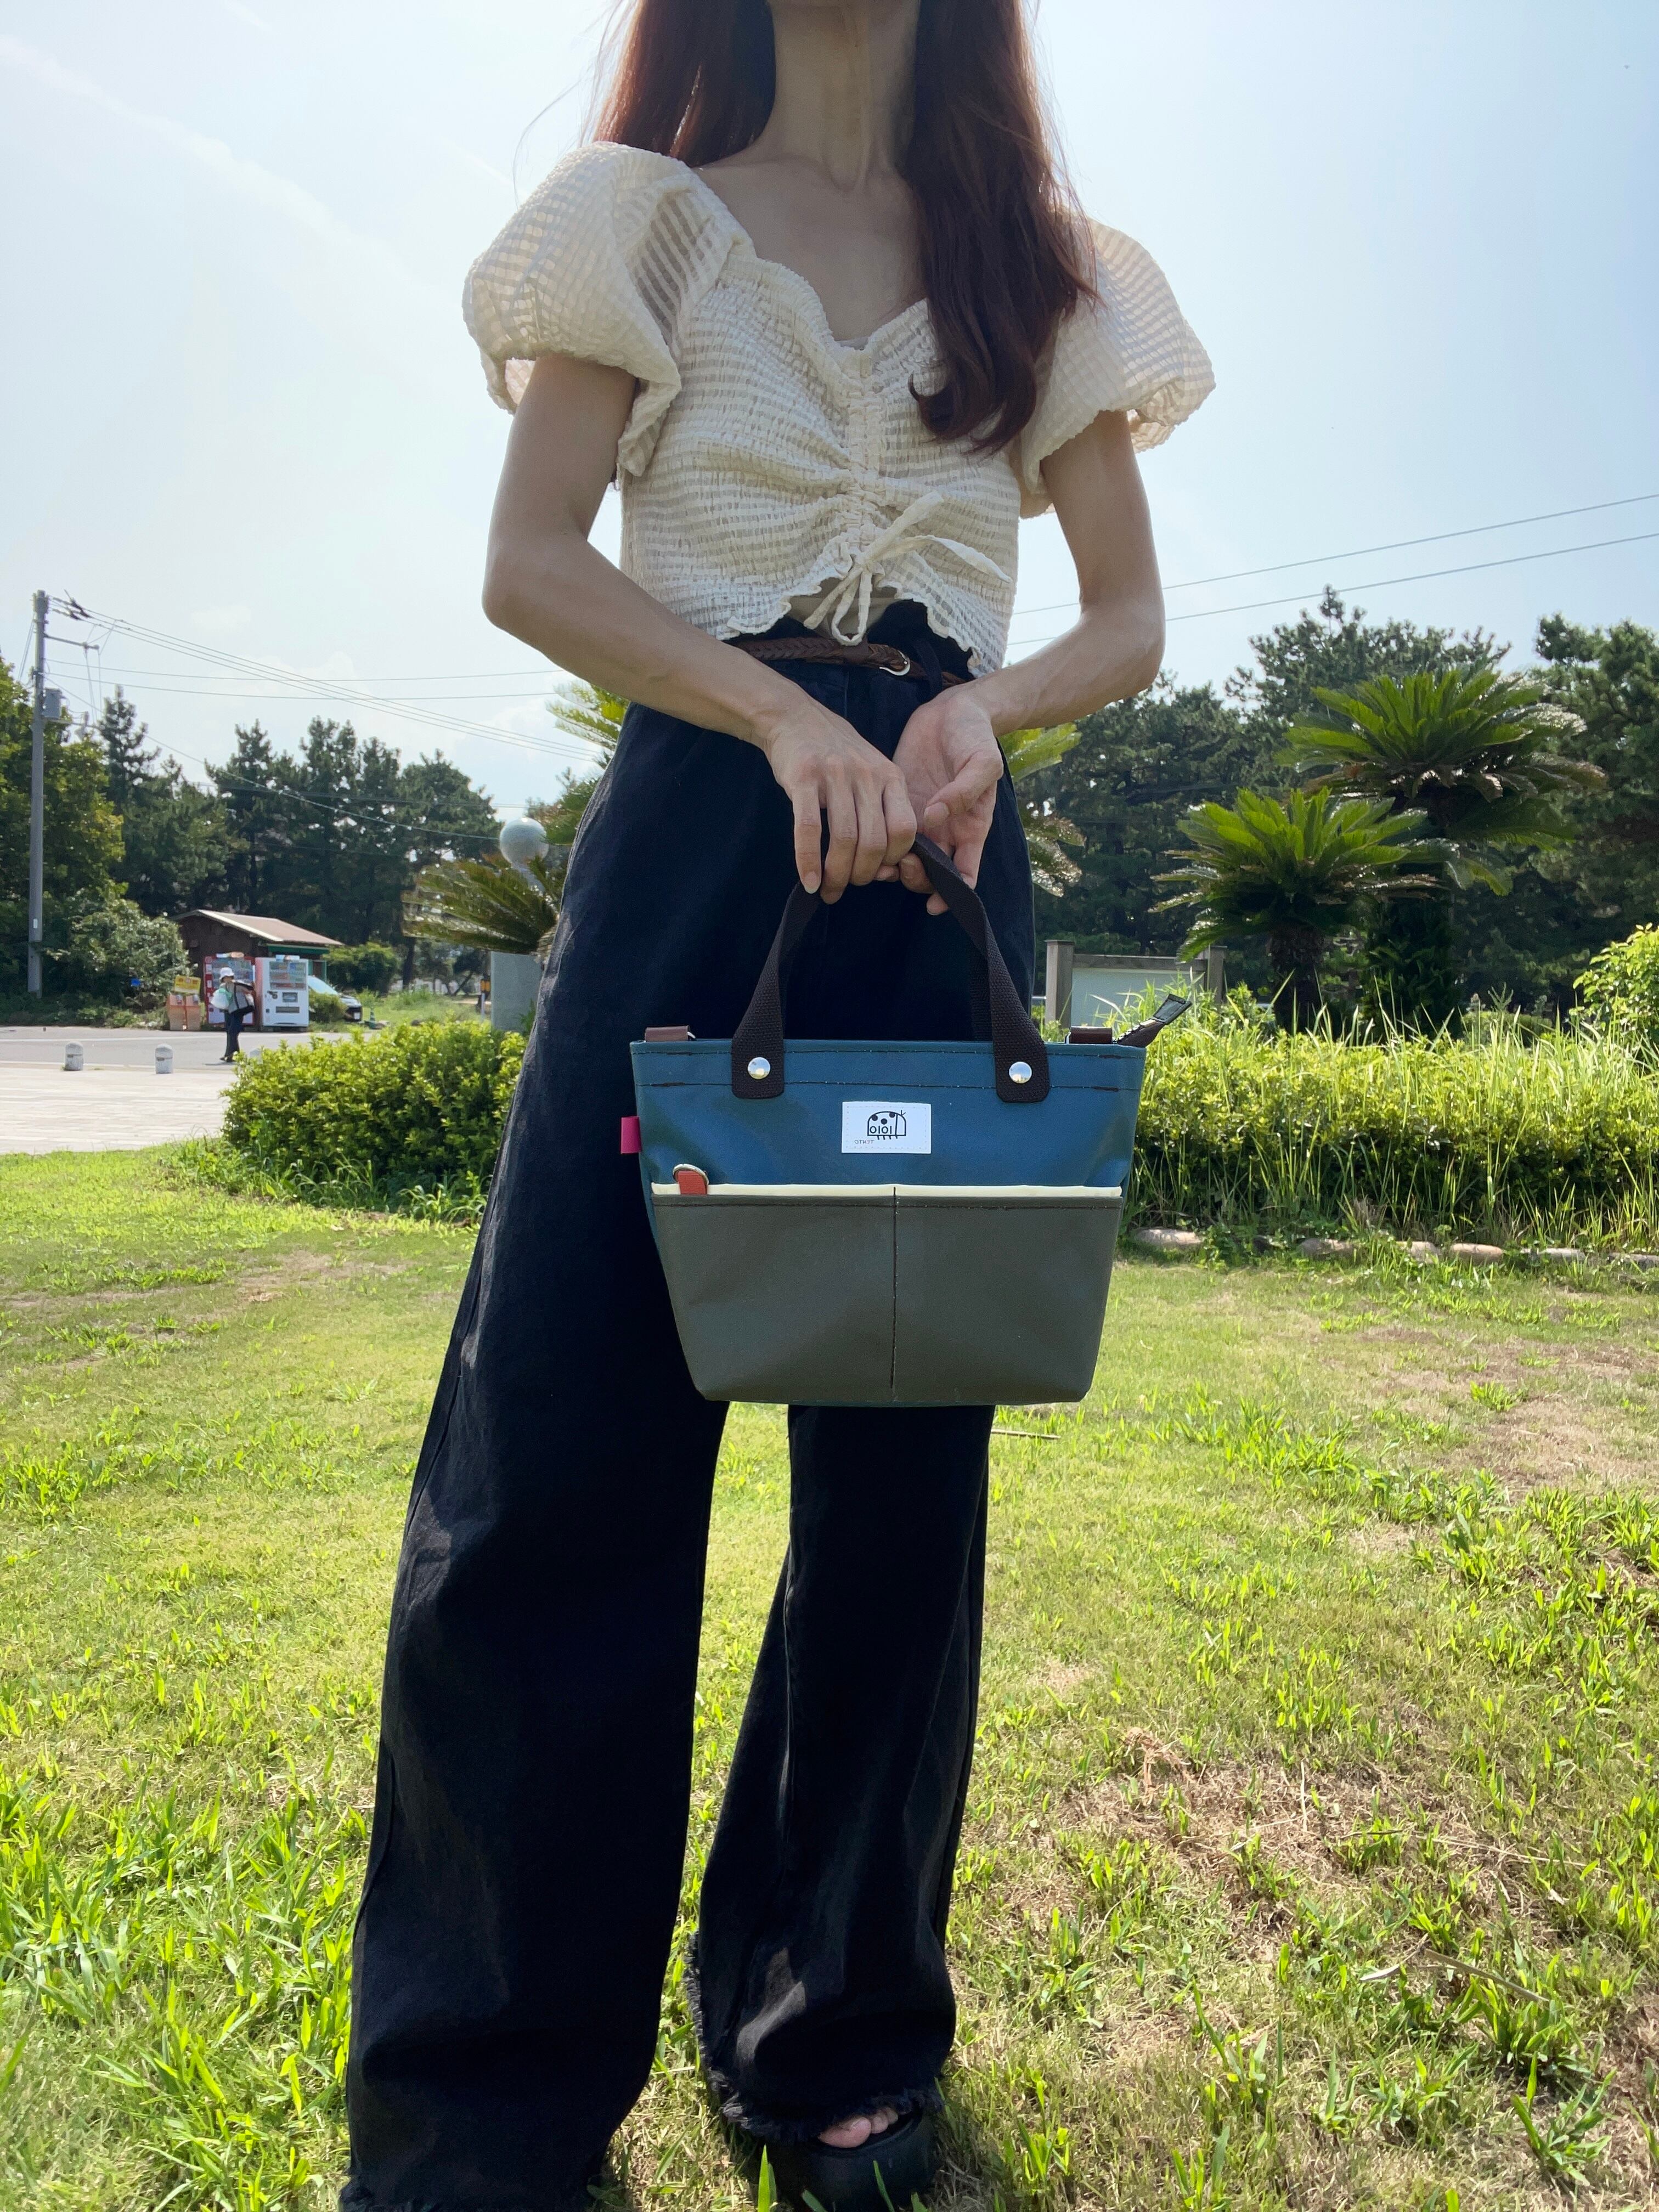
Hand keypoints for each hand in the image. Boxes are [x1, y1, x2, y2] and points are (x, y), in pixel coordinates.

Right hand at [759, 700, 917, 901]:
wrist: (795, 718)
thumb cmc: (835, 757)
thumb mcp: (871, 776)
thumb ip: (882, 815)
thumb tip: (887, 871)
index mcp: (891, 776)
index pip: (905, 831)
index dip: (893, 860)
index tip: (876, 873)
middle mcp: (868, 775)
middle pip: (875, 841)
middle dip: (862, 875)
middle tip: (846, 886)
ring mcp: (836, 775)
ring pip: (845, 839)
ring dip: (837, 874)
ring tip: (828, 889)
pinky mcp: (804, 777)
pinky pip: (809, 828)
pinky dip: (808, 860)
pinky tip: (809, 881)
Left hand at [882, 689, 1003, 913]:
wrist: (952, 711)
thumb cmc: (975, 737)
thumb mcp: (982, 761)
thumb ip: (964, 790)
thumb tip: (935, 817)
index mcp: (971, 829)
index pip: (964, 874)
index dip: (951, 895)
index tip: (934, 903)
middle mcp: (945, 832)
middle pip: (930, 875)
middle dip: (915, 879)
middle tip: (901, 866)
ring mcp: (920, 820)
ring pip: (903, 860)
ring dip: (889, 868)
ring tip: (877, 860)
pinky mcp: (896, 804)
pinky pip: (883, 834)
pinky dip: (873, 844)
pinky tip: (861, 841)